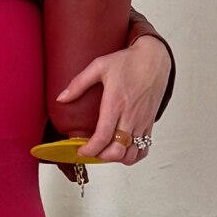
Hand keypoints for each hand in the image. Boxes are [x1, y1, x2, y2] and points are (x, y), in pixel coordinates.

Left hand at [55, 34, 170, 162]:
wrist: (154, 58)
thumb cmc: (128, 61)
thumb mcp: (99, 66)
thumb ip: (78, 83)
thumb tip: (62, 98)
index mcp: (116, 103)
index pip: (103, 136)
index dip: (90, 149)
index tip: (81, 151)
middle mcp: (130, 115)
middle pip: (117, 151)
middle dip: (101, 157)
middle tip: (92, 151)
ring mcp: (142, 121)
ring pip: (131, 154)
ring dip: (117, 158)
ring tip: (105, 151)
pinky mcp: (150, 123)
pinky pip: (144, 148)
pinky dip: (133, 155)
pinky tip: (122, 149)